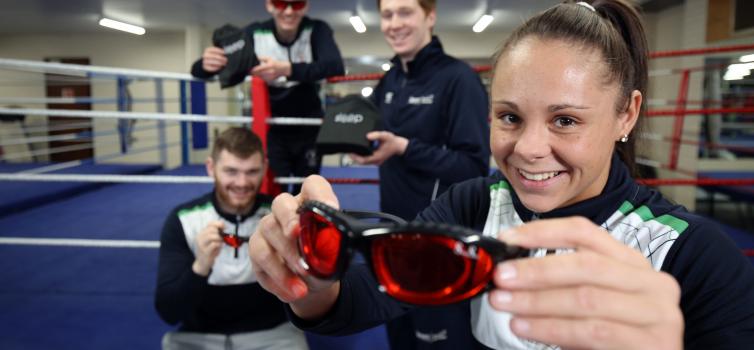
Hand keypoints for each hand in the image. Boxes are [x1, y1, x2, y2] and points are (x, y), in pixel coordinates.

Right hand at [192, 220, 223, 275]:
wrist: (202, 263)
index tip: (224, 227)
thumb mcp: (213, 240)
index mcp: (202, 233)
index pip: (210, 224)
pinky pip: (214, 244)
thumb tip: (224, 226)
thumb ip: (217, 233)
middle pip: (211, 229)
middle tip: (222, 238)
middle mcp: (200, 237)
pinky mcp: (205, 251)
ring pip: (212, 236)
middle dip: (220, 232)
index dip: (218, 224)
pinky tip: (220, 246)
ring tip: (221, 242)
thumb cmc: (209, 250)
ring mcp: (201, 244)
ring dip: (219, 238)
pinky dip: (219, 244)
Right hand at [201, 47, 227, 72]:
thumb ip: (220, 52)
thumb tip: (226, 53)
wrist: (209, 63)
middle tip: (225, 60)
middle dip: (220, 58)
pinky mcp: (205, 67)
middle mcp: (205, 55)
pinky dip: (216, 67)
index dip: (219, 51)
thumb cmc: (214, 57)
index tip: (224, 53)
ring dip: (219, 63)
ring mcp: (205, 61)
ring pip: (212, 62)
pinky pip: (211, 67)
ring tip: (223, 63)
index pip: (213, 49)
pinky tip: (220, 67)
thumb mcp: (216, 53)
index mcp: (208, 50)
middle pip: (213, 56)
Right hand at [249, 175, 340, 319]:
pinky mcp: (256, 248)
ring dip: (287, 258)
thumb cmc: (323, 260)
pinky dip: (278, 277)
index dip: (320, 194)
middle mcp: (286, 211)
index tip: (331, 208)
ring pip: (269, 231)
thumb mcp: (334, 255)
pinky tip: (293, 290)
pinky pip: (261, 258)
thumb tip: (330, 242)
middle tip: (297, 234)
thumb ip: (332, 245)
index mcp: (310, 204)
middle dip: (288, 218)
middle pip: (281, 203)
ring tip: (304, 280)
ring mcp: (268, 228)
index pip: (313, 186)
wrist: (310, 284)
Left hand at [251, 56, 291, 82]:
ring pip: (260, 77)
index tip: (249, 69)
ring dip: (256, 75)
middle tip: (250, 71)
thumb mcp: (269, 58)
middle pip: (258, 74)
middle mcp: (270, 72)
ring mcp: (270, 76)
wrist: (283, 69)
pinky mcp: (270, 79)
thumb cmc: (275, 63)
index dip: (253, 69)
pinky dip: (260, 77)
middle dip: (253, 73)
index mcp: (269, 66)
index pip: (259, 68)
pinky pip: (263, 79)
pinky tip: (259, 75)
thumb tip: (255, 58)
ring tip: (254, 73)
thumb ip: (261, 58)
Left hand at [349, 131, 408, 165]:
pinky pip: (366, 160)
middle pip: (362, 162)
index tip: (350, 152)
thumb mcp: (386, 135)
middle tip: (348, 151)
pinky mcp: (376, 160)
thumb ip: (377, 135)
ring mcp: (376, 161)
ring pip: (364, 162)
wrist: (399, 146)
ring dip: (357, 157)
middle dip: (354, 157)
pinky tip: (359, 151)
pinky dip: (361, 157)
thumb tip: (367, 136)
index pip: (363, 160)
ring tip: (352, 150)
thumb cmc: (392, 141)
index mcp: (377, 157)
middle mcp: (376, 161)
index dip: (355, 157)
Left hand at [489, 217, 682, 348]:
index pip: (585, 232)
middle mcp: (652, 282)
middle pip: (586, 264)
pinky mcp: (653, 344)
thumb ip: (563, 284)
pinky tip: (525, 327)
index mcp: (632, 263)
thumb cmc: (613, 338)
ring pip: (586, 298)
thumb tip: (512, 272)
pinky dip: (552, 329)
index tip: (507, 238)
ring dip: (537, 301)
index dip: (543, 232)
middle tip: (501, 277)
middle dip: (536, 269)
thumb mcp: (591, 302)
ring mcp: (658, 314)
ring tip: (505, 303)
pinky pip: (592, 331)